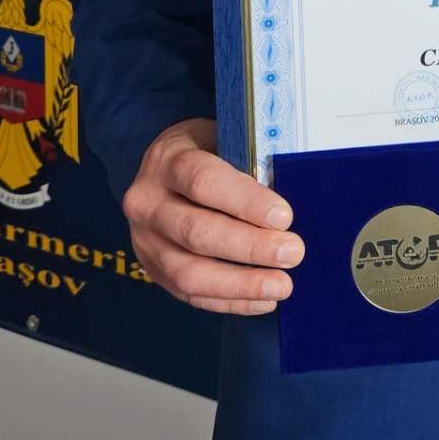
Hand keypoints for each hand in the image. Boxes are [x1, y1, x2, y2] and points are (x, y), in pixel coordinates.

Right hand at [123, 117, 304, 313]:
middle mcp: (147, 202)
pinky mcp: (154, 269)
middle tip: (292, 253)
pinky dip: (230, 301)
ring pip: (189, 272)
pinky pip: (191, 294)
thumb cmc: (207, 149)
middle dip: (249, 247)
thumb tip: (293, 194)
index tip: (284, 217)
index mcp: (166, 160)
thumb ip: (250, 161)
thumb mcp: (223, 138)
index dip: (246, 201)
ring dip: (240, 284)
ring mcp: (145, 241)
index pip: (204, 181)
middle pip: (197, 232)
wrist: (163, 168)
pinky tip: (264, 300)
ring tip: (281, 285)